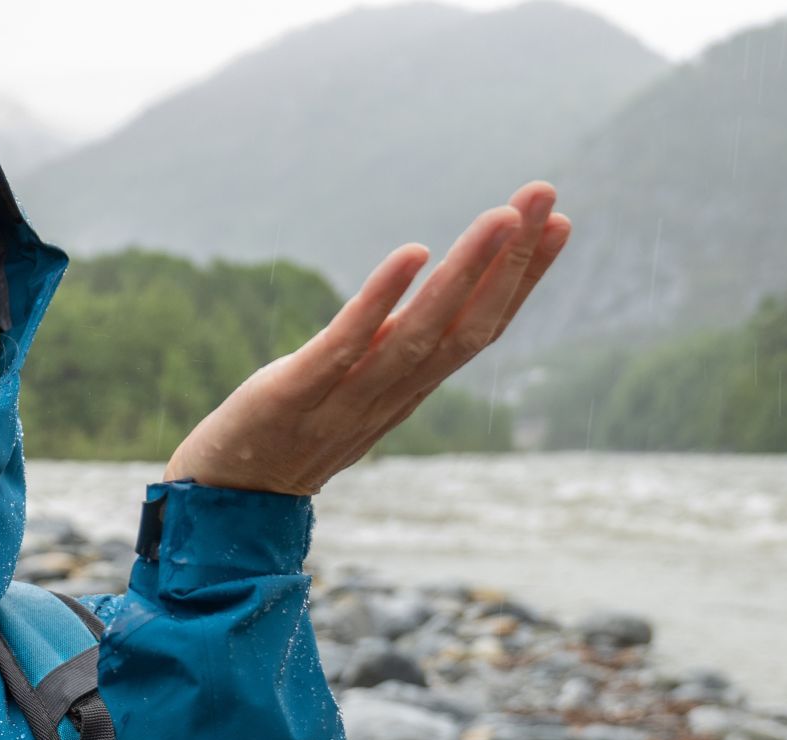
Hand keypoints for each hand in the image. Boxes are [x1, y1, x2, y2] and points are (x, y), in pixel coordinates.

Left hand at [162, 182, 571, 494]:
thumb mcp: (357, 386)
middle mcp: (390, 395)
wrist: (226, 497)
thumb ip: (396, 346)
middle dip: (512, 261)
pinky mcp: (294, 394)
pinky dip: (382, 300)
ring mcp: (345, 398)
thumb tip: (436, 295)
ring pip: (420, 335)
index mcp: (409, 388)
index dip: (523, 280)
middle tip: (545, 195)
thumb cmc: (292, 432)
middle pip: (467, 327)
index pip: (480, 330)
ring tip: (502, 217)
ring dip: (466, 272)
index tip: (561, 223)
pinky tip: (412, 253)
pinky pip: (346, 345)